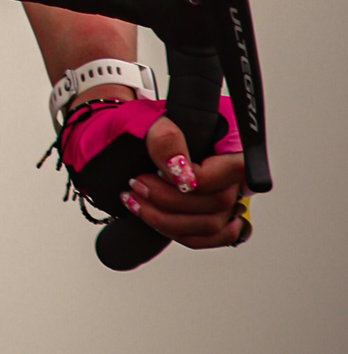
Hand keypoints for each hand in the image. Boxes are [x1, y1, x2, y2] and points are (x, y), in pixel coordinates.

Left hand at [117, 112, 249, 250]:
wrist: (118, 132)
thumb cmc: (135, 122)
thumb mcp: (144, 117)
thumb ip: (165, 138)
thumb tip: (183, 173)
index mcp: (226, 136)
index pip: (234, 169)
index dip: (196, 181)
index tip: (155, 174)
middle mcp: (231, 165)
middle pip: (221, 202)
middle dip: (170, 201)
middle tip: (137, 186)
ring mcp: (224, 190)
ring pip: (213, 225)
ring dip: (169, 221)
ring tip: (137, 202)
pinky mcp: (212, 210)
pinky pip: (210, 237)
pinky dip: (180, 234)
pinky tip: (156, 221)